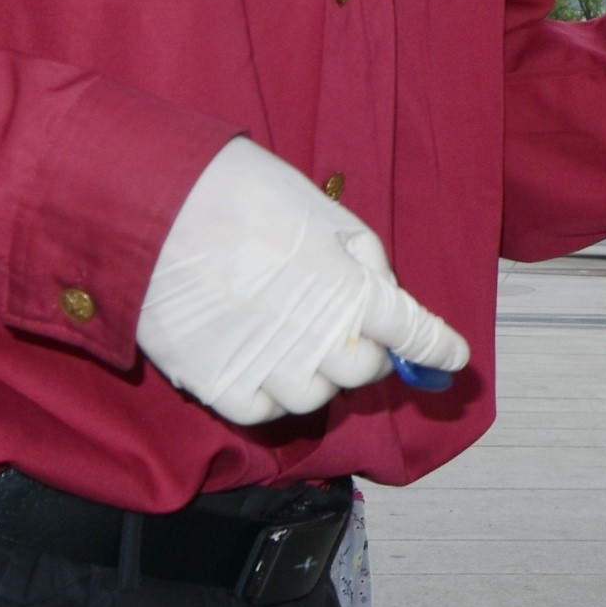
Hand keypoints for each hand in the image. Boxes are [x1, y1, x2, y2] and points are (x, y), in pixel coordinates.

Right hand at [136, 137, 469, 424]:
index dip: (438, 348)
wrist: (153, 205)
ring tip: (287, 333)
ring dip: (314, 372)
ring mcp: (267, 367)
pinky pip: (263, 411)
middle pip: (364, 372)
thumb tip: (384, 295)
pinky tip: (257, 357)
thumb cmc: (241, 195)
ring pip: (314, 397)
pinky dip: (269, 393)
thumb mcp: (324, 211)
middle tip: (341, 324)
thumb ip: (365, 260)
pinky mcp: (218, 386)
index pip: (413, 333)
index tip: (451, 359)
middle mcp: (317, 338)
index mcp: (351, 289)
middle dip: (364, 351)